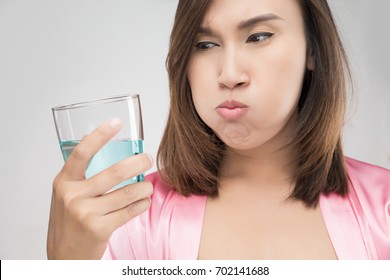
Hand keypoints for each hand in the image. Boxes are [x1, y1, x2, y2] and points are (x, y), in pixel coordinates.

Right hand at [47, 119, 152, 258]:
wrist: (64, 255)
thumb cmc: (68, 220)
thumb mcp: (66, 194)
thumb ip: (80, 173)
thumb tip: (99, 142)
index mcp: (64, 182)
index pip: (82, 152)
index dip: (100, 135)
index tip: (117, 122)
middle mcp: (72, 196)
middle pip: (114, 172)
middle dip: (138, 162)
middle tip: (148, 158)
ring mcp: (86, 213)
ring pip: (127, 193)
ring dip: (144, 187)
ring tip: (148, 185)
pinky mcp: (100, 228)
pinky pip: (130, 211)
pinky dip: (142, 204)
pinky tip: (144, 201)